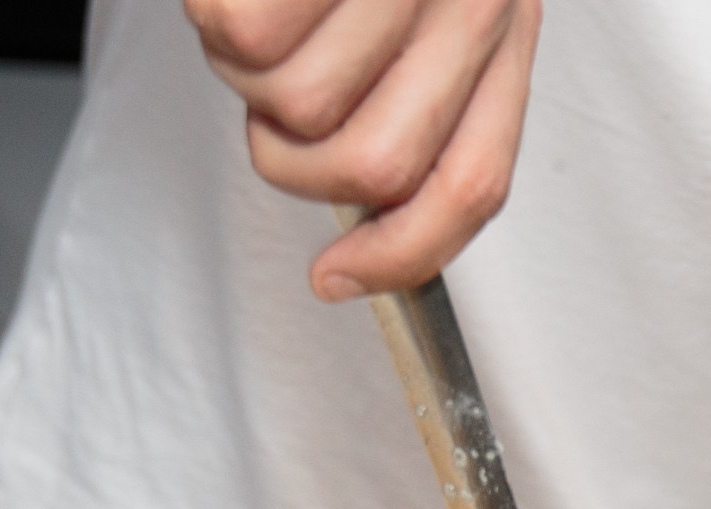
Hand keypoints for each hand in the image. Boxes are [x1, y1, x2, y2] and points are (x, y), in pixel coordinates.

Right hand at [184, 0, 538, 297]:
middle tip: (274, 101)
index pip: (472, 184)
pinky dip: (211, 13)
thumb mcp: (422, 10)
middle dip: (295, 162)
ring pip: (294, 106)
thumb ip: (418, 113)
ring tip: (259, 10)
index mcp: (499, 27)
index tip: (333, 279)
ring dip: (246, 77)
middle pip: (374, 166)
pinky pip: (240, 36)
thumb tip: (354, 253)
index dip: (401, 258)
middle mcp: (468, 2)